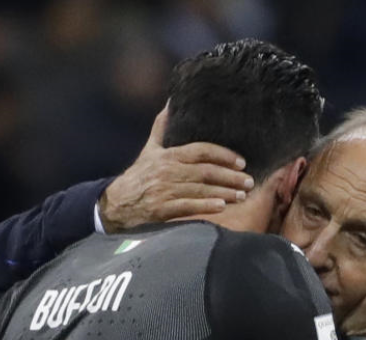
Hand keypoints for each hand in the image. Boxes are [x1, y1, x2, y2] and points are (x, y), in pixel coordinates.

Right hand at [99, 103, 254, 231]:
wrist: (116, 202)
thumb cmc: (139, 175)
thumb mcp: (150, 149)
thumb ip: (161, 127)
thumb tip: (170, 103)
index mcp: (168, 155)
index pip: (201, 150)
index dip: (223, 155)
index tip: (241, 161)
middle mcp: (168, 171)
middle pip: (206, 171)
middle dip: (231, 177)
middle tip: (249, 181)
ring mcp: (165, 190)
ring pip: (201, 190)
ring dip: (224, 193)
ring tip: (241, 195)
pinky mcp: (162, 209)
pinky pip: (188, 206)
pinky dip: (206, 206)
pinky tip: (221, 206)